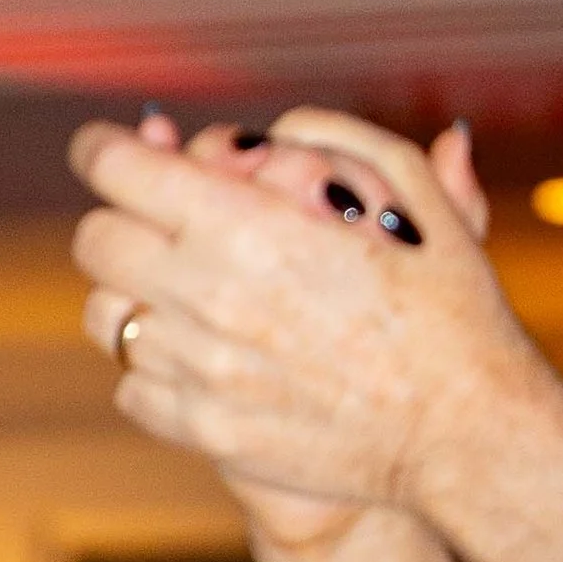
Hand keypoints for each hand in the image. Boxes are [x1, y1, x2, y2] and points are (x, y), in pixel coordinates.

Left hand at [72, 106, 551, 523]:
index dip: (104, 148)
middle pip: (96, 240)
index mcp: (251, 226)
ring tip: (181, 293)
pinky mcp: (205, 430)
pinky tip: (206, 357)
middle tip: (157, 222)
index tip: (108, 148)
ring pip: (105, 318)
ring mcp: (200, 370)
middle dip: (122, 218)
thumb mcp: (415, 197)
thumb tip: (267, 131)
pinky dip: (156, 369)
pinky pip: (132, 388)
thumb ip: (339, 139)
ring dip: (133, 295)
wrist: (466, 430)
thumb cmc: (451, 310)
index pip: (120, 170)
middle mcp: (210, 296)